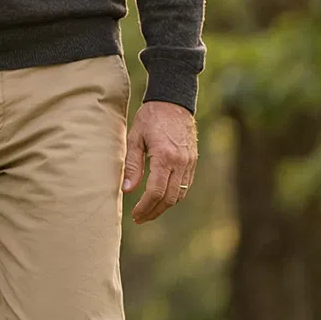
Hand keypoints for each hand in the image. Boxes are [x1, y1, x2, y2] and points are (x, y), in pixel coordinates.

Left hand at [123, 99, 196, 224]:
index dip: (145, 207)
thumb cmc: (150, 117)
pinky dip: (174, 195)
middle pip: (169, 198)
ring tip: (148, 211)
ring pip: (180, 194)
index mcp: (165, 157)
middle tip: (140, 218)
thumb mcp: (135, 138)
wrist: (173, 101)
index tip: (134, 215)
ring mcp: (190, 162)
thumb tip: (127, 190)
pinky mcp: (193, 161)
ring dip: (164, 206)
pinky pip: (185, 185)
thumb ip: (132, 165)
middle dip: (154, 211)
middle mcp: (181, 162)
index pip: (155, 191)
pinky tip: (161, 197)